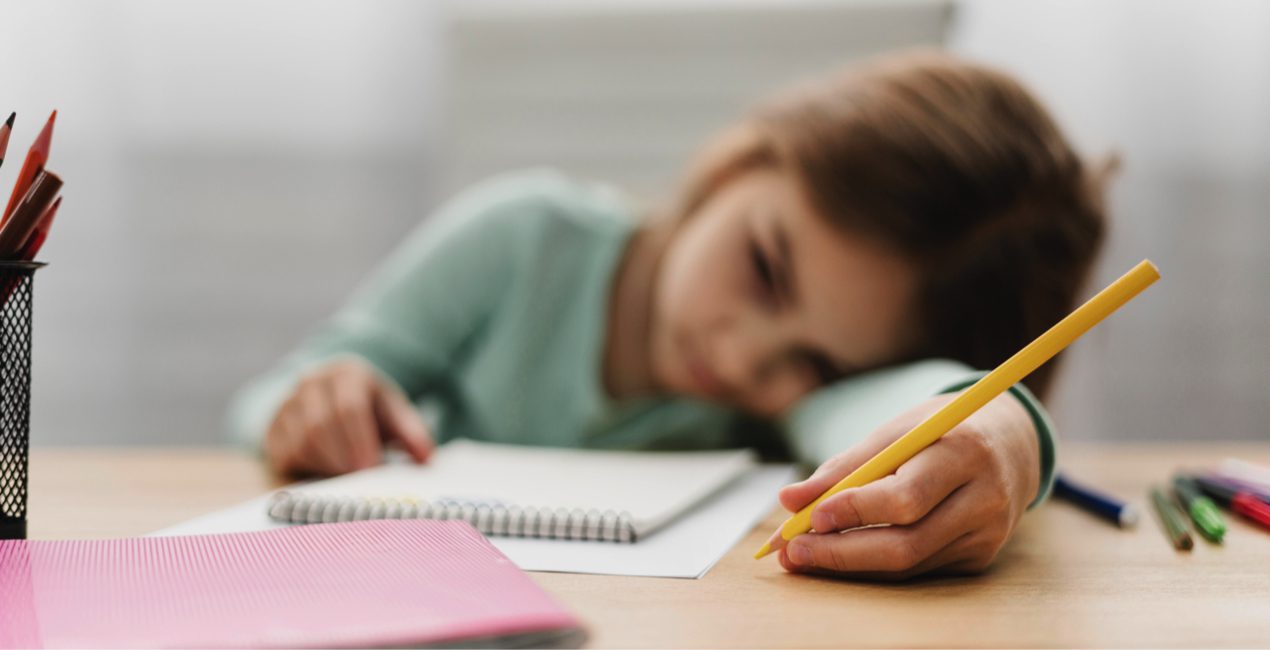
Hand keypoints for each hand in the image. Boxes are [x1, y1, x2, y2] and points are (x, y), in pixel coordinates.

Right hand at [264, 358, 433, 475]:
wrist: (330, 401)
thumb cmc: (370, 410)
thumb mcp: (394, 414)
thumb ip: (412, 433)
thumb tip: (427, 458)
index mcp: (346, 373)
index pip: (349, 407)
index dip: (361, 442)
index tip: (372, 469)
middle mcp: (311, 382)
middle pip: (322, 427)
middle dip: (344, 459)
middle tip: (362, 479)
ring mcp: (286, 404)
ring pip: (302, 443)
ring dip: (328, 466)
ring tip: (348, 473)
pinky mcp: (272, 429)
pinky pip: (286, 455)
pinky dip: (309, 469)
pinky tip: (328, 470)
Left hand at [776, 391, 1039, 579]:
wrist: (1011, 441)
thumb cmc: (941, 429)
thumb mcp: (897, 430)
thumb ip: (844, 466)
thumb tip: (789, 499)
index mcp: (963, 452)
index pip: (906, 496)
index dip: (854, 510)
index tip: (808, 516)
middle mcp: (983, 498)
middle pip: (906, 542)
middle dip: (841, 552)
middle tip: (792, 551)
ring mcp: (987, 533)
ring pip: (908, 563)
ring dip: (848, 564)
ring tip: (803, 556)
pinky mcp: (981, 555)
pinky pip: (918, 568)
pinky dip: (874, 566)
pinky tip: (839, 557)